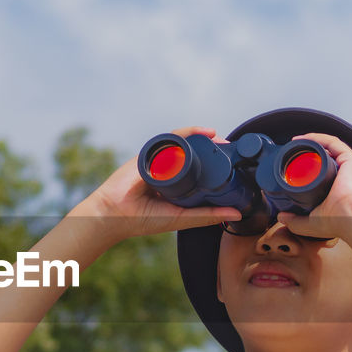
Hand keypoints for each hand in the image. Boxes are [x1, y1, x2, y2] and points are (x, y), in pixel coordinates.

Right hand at [74, 126, 242, 241]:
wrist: (114, 213)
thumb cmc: (142, 219)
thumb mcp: (181, 218)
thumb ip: (207, 216)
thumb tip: (237, 214)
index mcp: (176, 184)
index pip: (200, 169)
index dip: (217, 164)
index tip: (235, 164)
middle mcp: (169, 168)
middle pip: (195, 153)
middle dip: (214, 150)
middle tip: (232, 150)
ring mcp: (160, 158)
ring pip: (186, 143)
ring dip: (205, 139)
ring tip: (222, 141)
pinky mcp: (151, 151)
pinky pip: (173, 137)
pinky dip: (190, 132)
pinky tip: (206, 132)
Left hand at [274, 132, 351, 242]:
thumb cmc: (340, 223)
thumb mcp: (312, 223)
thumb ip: (296, 221)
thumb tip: (282, 217)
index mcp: (343, 189)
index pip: (326, 172)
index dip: (310, 167)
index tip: (295, 166)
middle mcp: (348, 176)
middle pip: (327, 158)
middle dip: (309, 153)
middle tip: (292, 153)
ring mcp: (350, 166)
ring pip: (329, 148)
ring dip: (311, 143)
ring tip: (295, 143)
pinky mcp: (351, 159)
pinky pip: (333, 142)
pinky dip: (318, 138)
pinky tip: (304, 139)